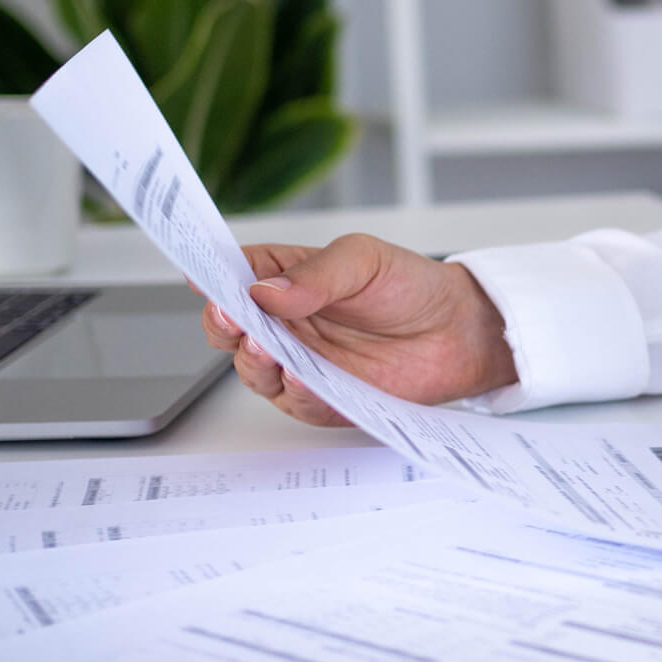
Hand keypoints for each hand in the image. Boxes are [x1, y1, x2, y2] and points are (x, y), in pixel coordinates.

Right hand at [200, 234, 517, 425]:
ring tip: (264, 346)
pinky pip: (297, 401)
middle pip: (231, 328)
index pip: (233, 276)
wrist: (459, 332)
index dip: (211, 276)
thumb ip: (315, 276)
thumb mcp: (363, 260)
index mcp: (284, 278)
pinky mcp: (324, 397)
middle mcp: (284, 322)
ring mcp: (300, 361)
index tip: (202, 278)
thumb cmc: (411, 286)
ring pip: (254, 369)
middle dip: (224, 325)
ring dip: (254, 361)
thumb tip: (264, 290)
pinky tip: (300, 375)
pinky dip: (294, 391)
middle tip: (232, 318)